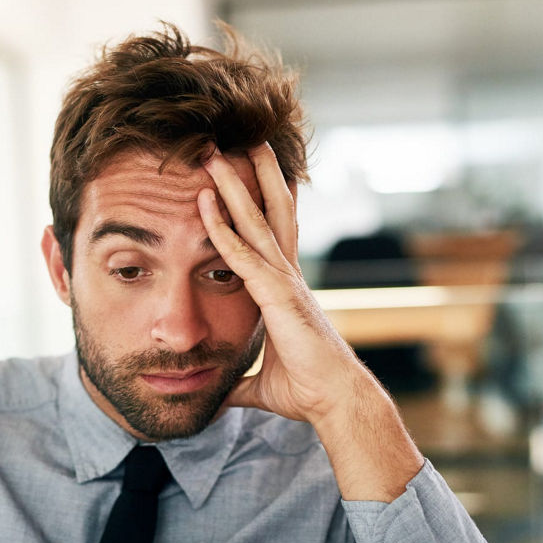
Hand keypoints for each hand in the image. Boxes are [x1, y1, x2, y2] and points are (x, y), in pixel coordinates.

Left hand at [196, 143, 364, 424]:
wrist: (336, 403)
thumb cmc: (308, 391)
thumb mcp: (262, 384)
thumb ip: (239, 383)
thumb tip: (218, 395)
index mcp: (285, 289)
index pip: (270, 234)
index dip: (260, 203)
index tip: (249, 173)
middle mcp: (287, 275)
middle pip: (270, 212)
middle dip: (253, 175)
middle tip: (239, 139)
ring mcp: (285, 281)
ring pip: (256, 222)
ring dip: (234, 186)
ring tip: (215, 153)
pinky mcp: (279, 296)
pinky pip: (243, 256)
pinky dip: (223, 230)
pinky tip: (206, 205)